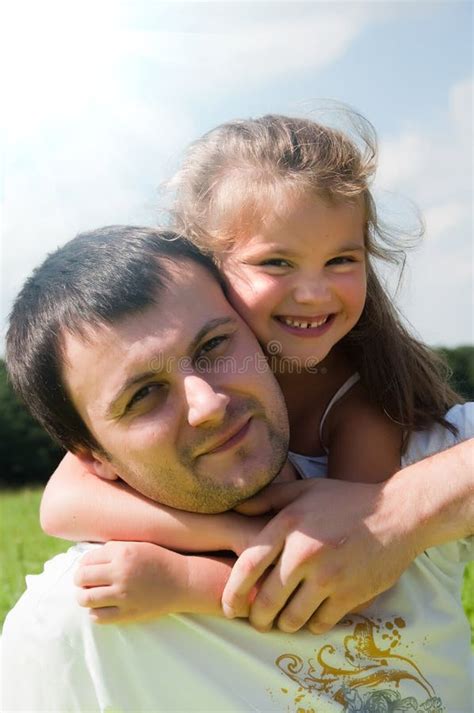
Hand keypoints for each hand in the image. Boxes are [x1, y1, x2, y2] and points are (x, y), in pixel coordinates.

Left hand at [74, 541, 189, 623]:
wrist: (183, 581)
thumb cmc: (159, 560)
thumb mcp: (137, 545)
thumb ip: (112, 550)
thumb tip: (85, 560)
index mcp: (123, 553)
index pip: (86, 560)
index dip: (84, 564)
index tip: (89, 568)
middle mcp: (120, 573)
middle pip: (81, 578)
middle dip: (80, 580)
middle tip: (85, 582)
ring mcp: (123, 595)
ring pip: (85, 599)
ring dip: (84, 597)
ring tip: (90, 595)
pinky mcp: (128, 614)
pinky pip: (98, 617)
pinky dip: (95, 612)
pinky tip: (102, 607)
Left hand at [222, 478, 421, 633]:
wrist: (398, 513)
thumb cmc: (346, 500)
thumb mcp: (305, 490)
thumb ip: (268, 499)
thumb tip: (236, 508)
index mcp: (289, 525)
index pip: (247, 567)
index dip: (232, 593)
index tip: (228, 607)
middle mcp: (305, 553)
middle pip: (266, 601)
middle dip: (256, 618)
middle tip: (257, 621)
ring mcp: (329, 576)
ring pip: (291, 619)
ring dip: (283, 624)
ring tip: (283, 620)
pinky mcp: (350, 594)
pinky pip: (320, 623)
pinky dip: (311, 624)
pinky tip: (312, 616)